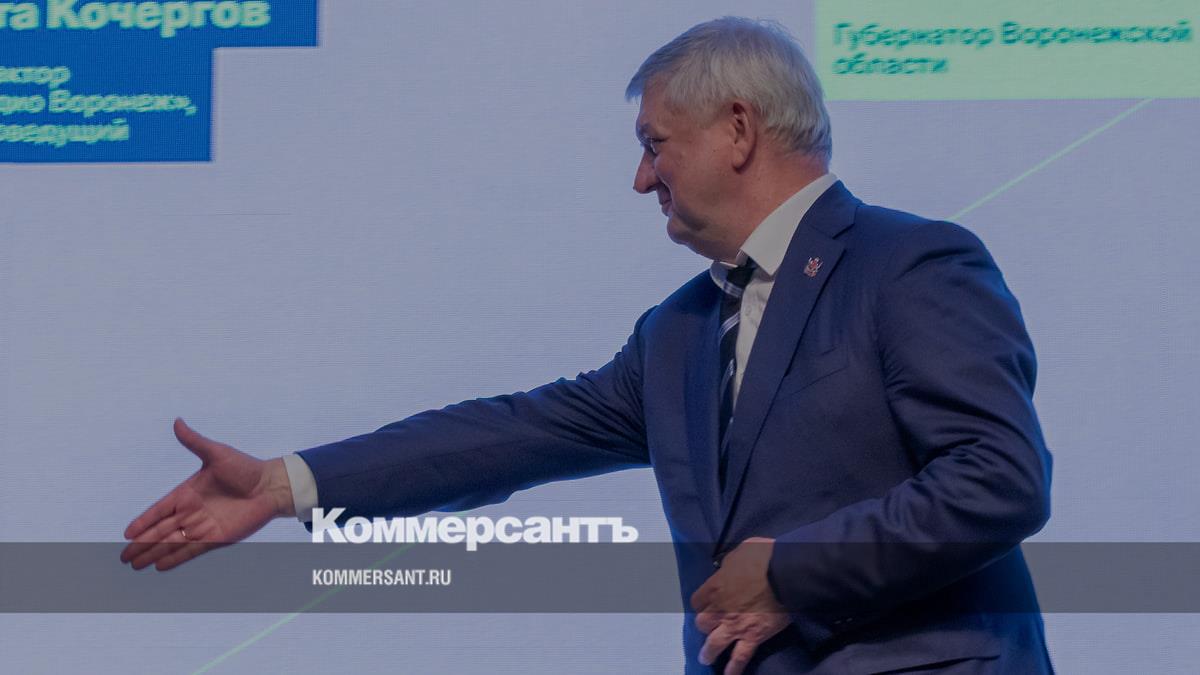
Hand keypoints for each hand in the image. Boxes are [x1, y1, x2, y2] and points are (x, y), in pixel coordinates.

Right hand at [120, 418, 294, 570]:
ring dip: (153, 553)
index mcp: (188, 492)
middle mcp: (192, 512)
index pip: (159, 510)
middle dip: (142, 544)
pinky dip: (175, 559)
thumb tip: (177, 421)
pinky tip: (159, 566)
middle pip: (161, 531)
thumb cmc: (246, 468)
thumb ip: (195, 441)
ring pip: (172, 543)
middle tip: (123, 557)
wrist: (272, 486)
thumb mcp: (218, 453)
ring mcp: (203, 527)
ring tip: (134, 564)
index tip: (127, 533)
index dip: (143, 522)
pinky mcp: (217, 538)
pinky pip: (191, 551)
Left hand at [691, 537, 790, 674]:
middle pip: (702, 623)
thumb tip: (727, 570)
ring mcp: (735, 625)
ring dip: (709, 652)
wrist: (785, 572)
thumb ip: (728, 565)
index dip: (702, 604)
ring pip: (714, 644)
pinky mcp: (753, 636)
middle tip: (710, 627)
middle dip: (705, 625)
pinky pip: (740, 656)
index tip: (707, 604)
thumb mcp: (738, 552)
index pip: (697, 601)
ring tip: (706, 659)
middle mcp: (720, 609)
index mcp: (715, 586)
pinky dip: (734, 668)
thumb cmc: (763, 556)